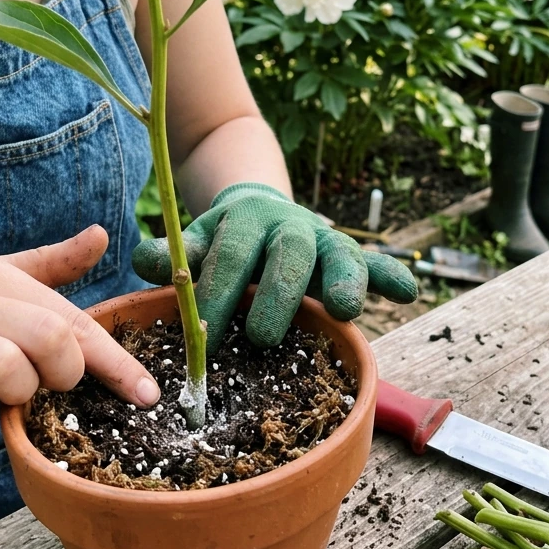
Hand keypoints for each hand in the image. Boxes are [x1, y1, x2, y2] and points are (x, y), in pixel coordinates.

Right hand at [0, 226, 159, 434]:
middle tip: (53, 387)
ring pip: (7, 371)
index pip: (69, 318)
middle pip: (48, 339)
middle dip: (67, 375)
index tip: (147, 394)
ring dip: (20, 396)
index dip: (115, 361)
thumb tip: (101, 236)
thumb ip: (45, 264)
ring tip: (6, 395)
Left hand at [131, 183, 417, 348]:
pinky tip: (406, 293)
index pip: (230, 254)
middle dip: (278, 294)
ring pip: (339, 255)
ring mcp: (323, 240)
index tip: (204, 334)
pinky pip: (375, 264)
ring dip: (345, 280)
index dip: (217, 291)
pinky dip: (390, 276)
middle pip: (287, 255)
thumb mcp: (195, 242)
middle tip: (263, 337)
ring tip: (345, 308)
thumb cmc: (223, 242)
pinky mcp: (350, 256)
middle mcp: (288, 226)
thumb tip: (143, 260)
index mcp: (244, 220)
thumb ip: (172, 254)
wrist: (259, 211)